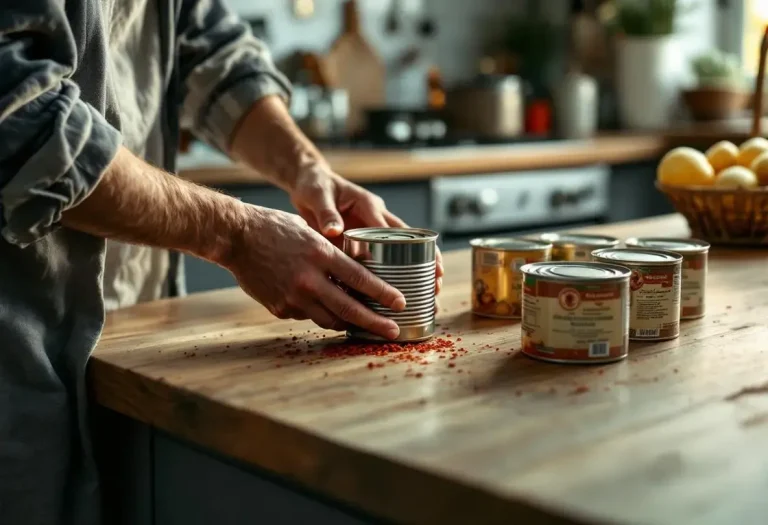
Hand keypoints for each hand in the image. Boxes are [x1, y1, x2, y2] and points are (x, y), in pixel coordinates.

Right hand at [226, 205, 406, 338]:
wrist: (235, 237)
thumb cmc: (275, 228)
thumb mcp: (310, 233)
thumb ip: (331, 255)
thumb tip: (355, 274)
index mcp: (321, 255)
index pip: (360, 279)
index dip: (383, 294)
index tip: (400, 303)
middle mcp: (310, 279)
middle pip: (350, 308)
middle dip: (375, 323)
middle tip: (393, 331)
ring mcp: (294, 296)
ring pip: (330, 320)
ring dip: (349, 324)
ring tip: (364, 326)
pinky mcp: (280, 308)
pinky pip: (307, 316)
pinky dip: (319, 314)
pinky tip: (325, 309)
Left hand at [289, 164, 444, 292]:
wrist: (308, 183)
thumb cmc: (314, 185)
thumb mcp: (317, 195)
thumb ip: (326, 213)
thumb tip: (334, 231)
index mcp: (367, 204)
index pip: (390, 226)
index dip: (407, 244)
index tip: (419, 261)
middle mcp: (376, 216)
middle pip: (409, 238)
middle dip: (426, 258)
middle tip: (437, 280)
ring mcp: (373, 228)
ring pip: (402, 249)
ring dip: (417, 268)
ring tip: (430, 292)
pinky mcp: (365, 239)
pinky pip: (383, 257)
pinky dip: (393, 273)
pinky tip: (399, 293)